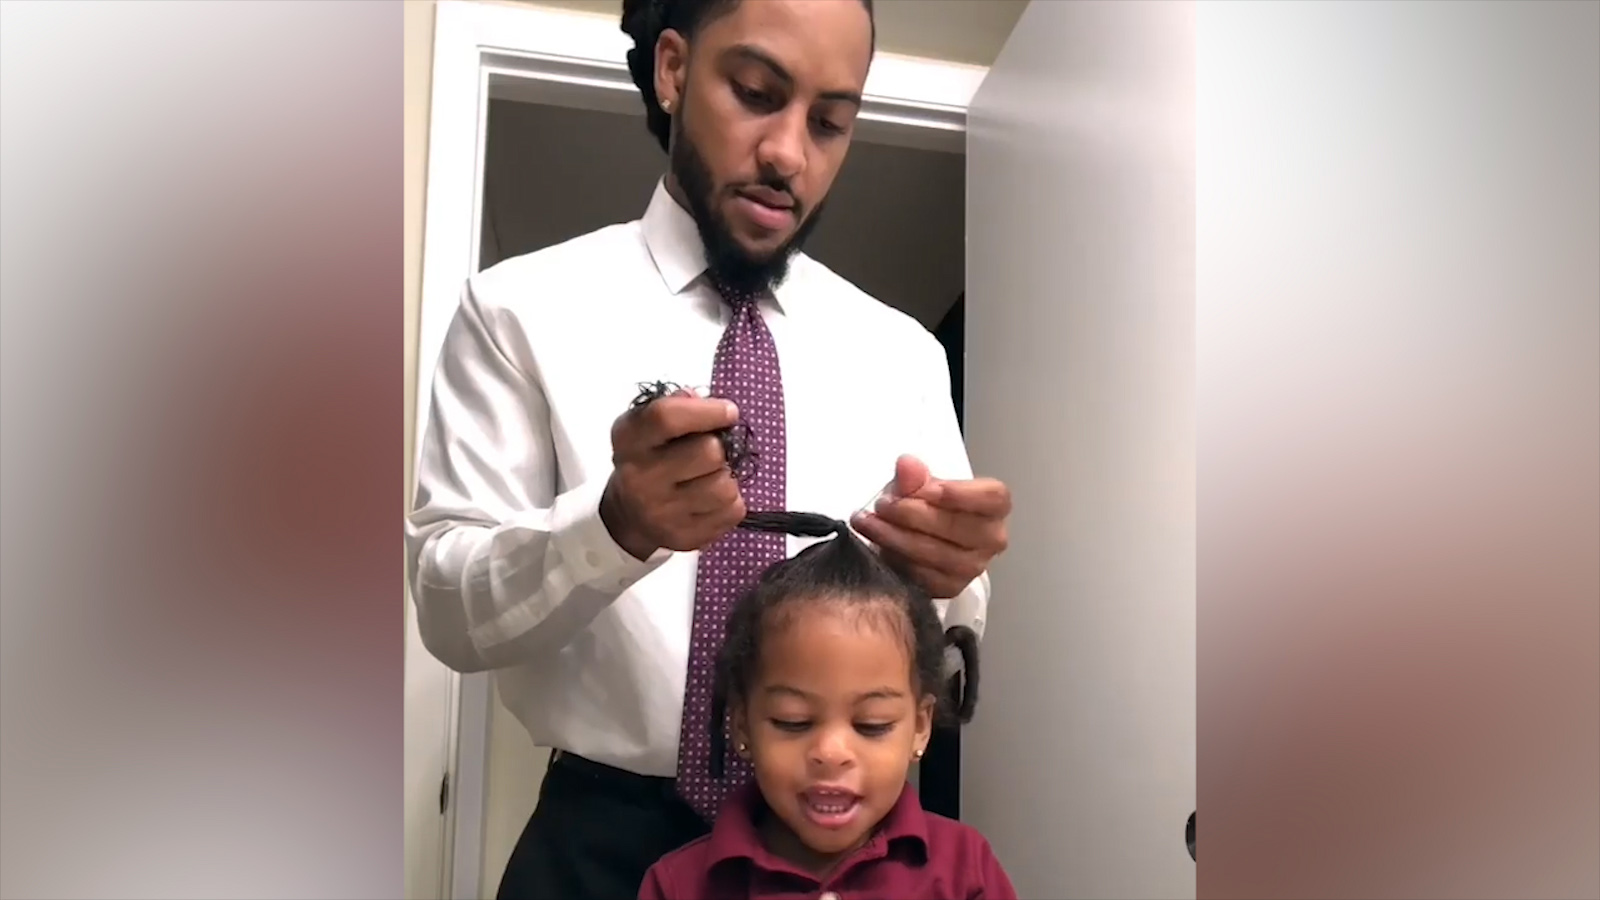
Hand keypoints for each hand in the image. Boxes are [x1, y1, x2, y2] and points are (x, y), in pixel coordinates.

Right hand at [601, 390, 746, 559]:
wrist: (629, 516)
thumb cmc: (647, 459)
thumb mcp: (647, 426)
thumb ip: (676, 406)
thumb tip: (707, 401)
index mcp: (630, 441)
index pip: (667, 417)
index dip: (707, 411)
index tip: (729, 411)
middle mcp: (641, 478)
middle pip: (708, 452)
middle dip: (719, 447)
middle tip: (713, 451)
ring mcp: (662, 512)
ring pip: (725, 486)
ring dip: (727, 477)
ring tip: (712, 476)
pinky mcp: (684, 537)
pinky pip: (732, 512)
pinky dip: (732, 502)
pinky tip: (713, 498)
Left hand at [850, 455, 1010, 598]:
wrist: (920, 534)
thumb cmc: (927, 505)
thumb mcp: (919, 483)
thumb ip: (915, 475)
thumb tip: (907, 466)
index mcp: (994, 506)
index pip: (991, 498)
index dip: (959, 493)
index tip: (926, 488)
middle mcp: (990, 538)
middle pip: (956, 526)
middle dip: (912, 514)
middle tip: (883, 504)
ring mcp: (972, 567)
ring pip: (935, 554)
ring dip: (895, 538)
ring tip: (868, 522)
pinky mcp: (950, 587)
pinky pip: (922, 577)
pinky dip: (896, 560)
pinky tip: (877, 546)